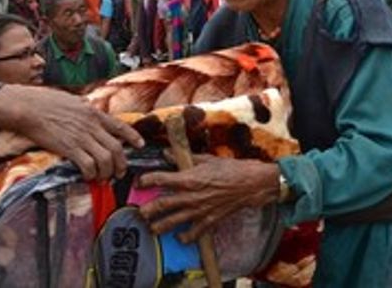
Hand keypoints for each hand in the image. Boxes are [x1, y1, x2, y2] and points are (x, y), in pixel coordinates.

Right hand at [0, 84, 144, 179]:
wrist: (29, 107)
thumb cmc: (46, 102)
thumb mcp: (73, 101)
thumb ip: (85, 108)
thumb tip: (89, 109)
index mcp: (94, 113)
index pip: (120, 126)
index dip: (133, 137)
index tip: (141, 145)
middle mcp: (92, 125)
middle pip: (117, 148)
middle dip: (121, 164)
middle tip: (119, 172)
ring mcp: (82, 137)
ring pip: (106, 159)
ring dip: (107, 172)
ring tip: (103, 178)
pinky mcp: (69, 148)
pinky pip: (88, 165)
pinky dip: (92, 174)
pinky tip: (88, 176)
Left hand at [138, 155, 278, 242]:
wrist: (251, 184)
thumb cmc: (231, 169)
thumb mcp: (207, 159)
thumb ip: (184, 158)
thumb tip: (167, 153)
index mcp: (189, 178)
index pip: (160, 179)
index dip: (146, 180)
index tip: (140, 182)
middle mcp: (191, 196)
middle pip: (161, 205)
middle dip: (146, 210)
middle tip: (140, 212)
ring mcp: (199, 211)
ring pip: (171, 223)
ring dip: (158, 227)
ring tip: (152, 228)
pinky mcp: (208, 221)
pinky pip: (192, 234)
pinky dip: (184, 238)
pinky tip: (179, 237)